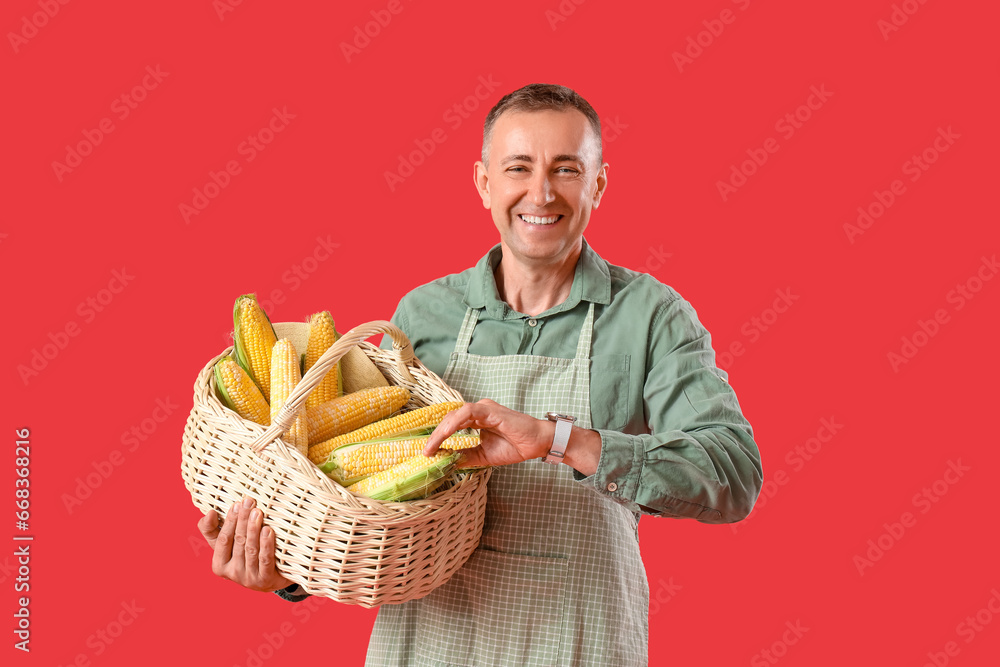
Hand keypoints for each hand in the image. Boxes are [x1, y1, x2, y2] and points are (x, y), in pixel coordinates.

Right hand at [197, 496, 291, 591]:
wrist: (271, 579)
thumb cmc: (244, 556)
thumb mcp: (226, 545)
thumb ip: (213, 530)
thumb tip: (209, 513)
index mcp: (219, 565)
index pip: (223, 540)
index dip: (229, 521)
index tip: (236, 504)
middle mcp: (232, 573)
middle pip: (238, 542)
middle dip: (243, 520)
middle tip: (249, 502)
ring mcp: (249, 578)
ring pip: (251, 549)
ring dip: (254, 529)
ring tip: (258, 512)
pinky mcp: (265, 579)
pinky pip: (265, 559)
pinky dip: (266, 544)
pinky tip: (268, 531)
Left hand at [423, 399, 550, 466]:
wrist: (537, 444)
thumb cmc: (515, 446)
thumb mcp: (483, 456)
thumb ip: (465, 455)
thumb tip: (446, 460)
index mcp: (476, 419)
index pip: (450, 425)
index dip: (437, 437)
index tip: (428, 452)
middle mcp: (478, 410)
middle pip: (449, 419)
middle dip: (435, 436)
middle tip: (426, 452)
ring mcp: (484, 408)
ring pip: (454, 415)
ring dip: (440, 431)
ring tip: (431, 447)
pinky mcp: (490, 410)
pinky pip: (467, 412)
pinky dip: (454, 423)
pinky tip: (445, 435)